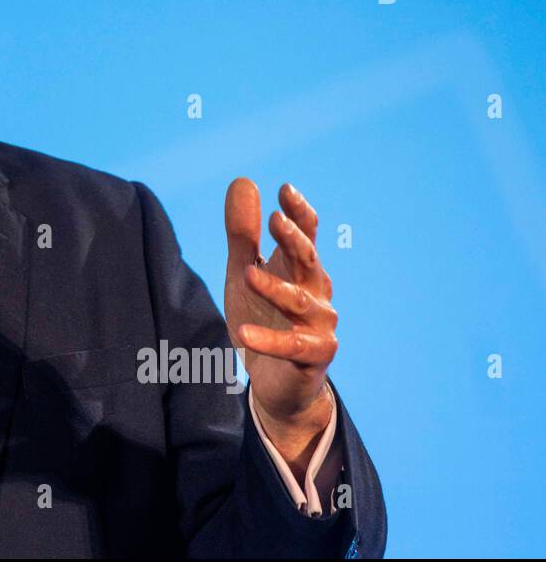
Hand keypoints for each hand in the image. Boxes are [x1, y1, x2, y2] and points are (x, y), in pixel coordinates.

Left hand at [223, 178, 336, 475]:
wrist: (274, 380)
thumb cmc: (262, 318)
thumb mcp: (243, 272)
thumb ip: (242, 234)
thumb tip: (244, 181)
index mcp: (300, 268)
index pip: (306, 234)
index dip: (298, 213)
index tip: (284, 190)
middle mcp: (316, 292)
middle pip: (309, 260)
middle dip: (294, 239)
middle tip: (275, 220)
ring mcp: (318, 324)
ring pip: (300, 301)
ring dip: (274, 287)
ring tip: (246, 273)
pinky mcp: (313, 356)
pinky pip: (291, 346)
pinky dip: (267, 340)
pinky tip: (243, 334)